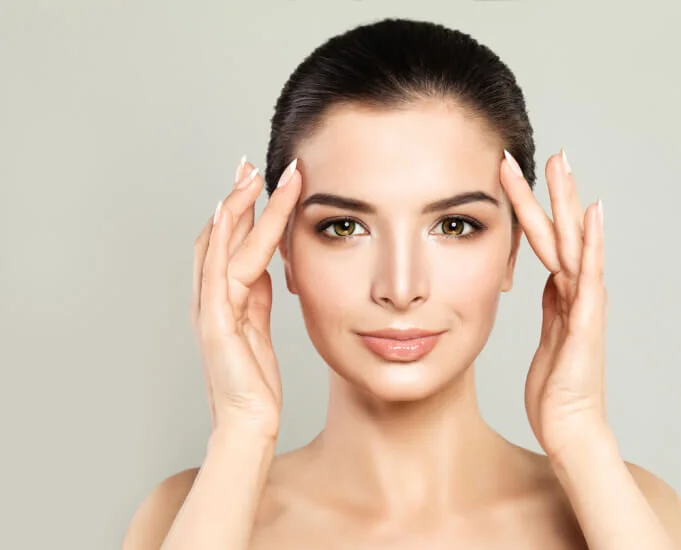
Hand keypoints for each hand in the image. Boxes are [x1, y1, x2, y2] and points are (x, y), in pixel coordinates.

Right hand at [190, 157, 300, 439]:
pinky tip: (229, 214)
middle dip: (236, 197)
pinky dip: (221, 241)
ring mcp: (210, 309)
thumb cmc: (254, 380)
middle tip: (251, 162)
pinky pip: (217, 275)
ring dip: (236, 208)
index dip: (242, 209)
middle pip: (219, 235)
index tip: (259, 178)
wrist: (249, 422)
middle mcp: (211, 297)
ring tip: (252, 175)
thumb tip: (268, 267)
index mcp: (224, 296)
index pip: (230, 241)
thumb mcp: (260, 327)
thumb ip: (259, 296)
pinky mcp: (216, 324)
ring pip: (220, 247)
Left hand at [500, 149, 606, 457]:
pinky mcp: (587, 323)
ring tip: (564, 166)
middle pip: (566, 233)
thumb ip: (552, 308)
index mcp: (564, 296)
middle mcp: (579, 294)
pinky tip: (592, 217)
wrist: (570, 429)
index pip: (547, 242)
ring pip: (576, 244)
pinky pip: (588, 277)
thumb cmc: (557, 390)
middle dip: (557, 192)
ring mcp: (586, 305)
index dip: (535, 209)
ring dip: (569, 204)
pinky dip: (592, 245)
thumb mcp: (548, 339)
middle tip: (553, 152)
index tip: (521, 178)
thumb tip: (546, 281)